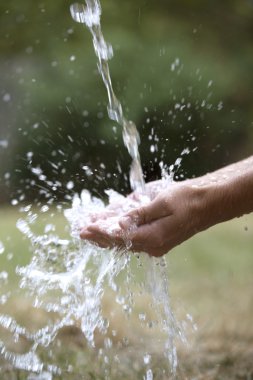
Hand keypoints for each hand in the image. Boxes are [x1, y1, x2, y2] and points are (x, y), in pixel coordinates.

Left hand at [80, 181, 205, 255]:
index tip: (84, 228)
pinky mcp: (155, 238)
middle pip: (119, 242)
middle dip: (98, 236)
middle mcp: (152, 244)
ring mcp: (154, 243)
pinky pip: (132, 238)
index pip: (119, 238)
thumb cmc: (187, 199)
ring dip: (105, 235)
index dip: (100, 233)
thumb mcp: (162, 203)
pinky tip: (108, 227)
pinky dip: (118, 232)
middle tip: (79, 230)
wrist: (207, 204)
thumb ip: (139, 215)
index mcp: (153, 237)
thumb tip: (118, 224)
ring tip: (87, 229)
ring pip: (124, 241)